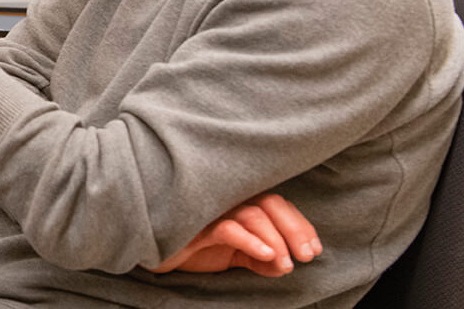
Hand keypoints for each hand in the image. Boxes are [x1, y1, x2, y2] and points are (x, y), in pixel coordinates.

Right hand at [150, 194, 321, 276]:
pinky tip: (265, 255)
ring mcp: (210, 208)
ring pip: (253, 214)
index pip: (277, 204)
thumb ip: (259, 258)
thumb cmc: (192, 245)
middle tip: (305, 256)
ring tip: (285, 263)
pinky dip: (250, 240)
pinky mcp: (195, 224)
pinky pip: (227, 228)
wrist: (151, 248)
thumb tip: (285, 266)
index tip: (313, 250)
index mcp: (238, 201)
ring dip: (275, 240)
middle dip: (294, 230)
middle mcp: (227, 198)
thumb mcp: (233, 255)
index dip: (299, 225)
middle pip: (270, 203)